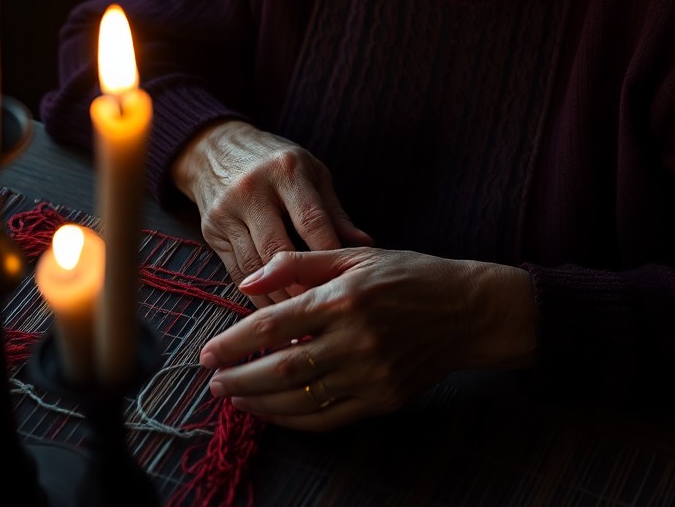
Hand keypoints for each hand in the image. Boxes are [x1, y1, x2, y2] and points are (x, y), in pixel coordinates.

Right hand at [170, 120, 371, 304]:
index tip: (346, 282)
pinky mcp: (211, 230)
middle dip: (302, 283)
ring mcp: (227, 210)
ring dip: (279, 296)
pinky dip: (257, 294)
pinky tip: (276, 307)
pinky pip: (237, 271)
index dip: (329, 254)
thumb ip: (335, 212)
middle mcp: (253, 189)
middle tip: (324, 308)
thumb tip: (366, 244)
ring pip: (255, 266)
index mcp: (286, 170)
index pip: (312, 220)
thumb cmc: (277, 162)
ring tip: (302, 315)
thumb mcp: (311, 173)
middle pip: (279, 248)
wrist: (217, 149)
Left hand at [199, 247, 536, 430]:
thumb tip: (249, 279)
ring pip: (300, 399)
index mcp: (344, 298)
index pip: (273, 324)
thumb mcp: (357, 255)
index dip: (233, 342)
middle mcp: (355, 339)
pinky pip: (328, 418)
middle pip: (279, 368)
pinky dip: (294, 421)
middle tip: (212, 382)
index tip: (206, 352)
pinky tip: (273, 413)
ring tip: (235, 397)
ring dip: (259, 403)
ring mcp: (370, 374)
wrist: (468, 310)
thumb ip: (302, 262)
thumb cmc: (410, 274)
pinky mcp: (383, 399)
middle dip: (237, 378)